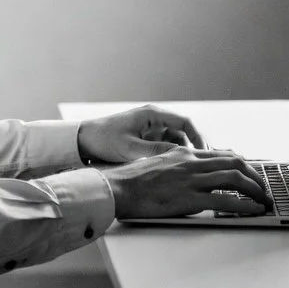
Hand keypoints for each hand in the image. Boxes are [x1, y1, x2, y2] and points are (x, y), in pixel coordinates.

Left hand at [77, 104, 208, 164]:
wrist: (83, 141)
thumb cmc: (104, 140)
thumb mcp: (131, 148)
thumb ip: (156, 152)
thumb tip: (181, 157)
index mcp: (152, 115)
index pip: (185, 122)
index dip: (198, 137)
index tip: (205, 154)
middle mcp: (154, 120)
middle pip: (183, 133)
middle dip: (194, 148)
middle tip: (203, 167)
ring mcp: (150, 130)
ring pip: (176, 142)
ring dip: (183, 154)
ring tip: (191, 172)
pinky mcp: (145, 140)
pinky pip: (165, 147)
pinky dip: (172, 157)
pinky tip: (176, 171)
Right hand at [103, 147, 272, 219]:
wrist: (118, 188)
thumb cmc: (133, 181)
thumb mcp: (159, 164)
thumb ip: (178, 166)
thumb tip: (190, 173)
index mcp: (184, 155)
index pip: (222, 155)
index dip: (243, 164)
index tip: (253, 174)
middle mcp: (191, 163)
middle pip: (235, 163)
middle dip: (255, 176)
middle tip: (265, 189)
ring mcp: (191, 180)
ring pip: (234, 178)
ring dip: (255, 190)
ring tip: (264, 201)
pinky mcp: (188, 199)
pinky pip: (224, 201)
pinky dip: (243, 206)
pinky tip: (252, 211)